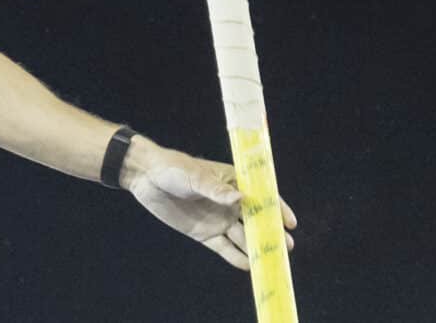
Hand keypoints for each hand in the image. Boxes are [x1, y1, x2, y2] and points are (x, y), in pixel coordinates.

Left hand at [123, 141, 296, 270]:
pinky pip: (224, 248)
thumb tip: (240, 198)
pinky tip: (248, 266)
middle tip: (286, 248)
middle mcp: (230, 203)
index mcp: (232, 182)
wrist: (145, 177)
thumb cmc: (172, 168)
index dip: (277, 209)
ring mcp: (218, 220)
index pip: (261, 196)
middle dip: (270, 234)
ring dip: (255, 248)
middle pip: (255, 220)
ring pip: (242, 237)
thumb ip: (215, 189)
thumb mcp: (193, 176)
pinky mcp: (205, 234)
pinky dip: (236, 258)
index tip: (290, 223)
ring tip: (269, 261)